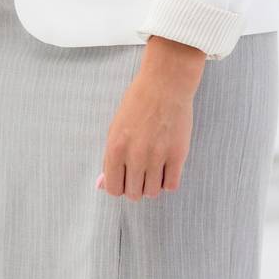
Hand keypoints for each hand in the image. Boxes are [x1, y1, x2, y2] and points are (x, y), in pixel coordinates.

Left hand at [98, 46, 202, 199]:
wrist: (165, 84)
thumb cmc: (137, 103)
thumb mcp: (115, 128)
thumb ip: (109, 159)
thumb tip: (101, 186)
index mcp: (115, 148)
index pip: (113, 189)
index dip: (119, 187)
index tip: (125, 178)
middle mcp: (135, 155)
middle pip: (134, 193)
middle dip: (136, 186)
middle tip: (140, 171)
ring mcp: (157, 156)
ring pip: (153, 192)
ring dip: (152, 185)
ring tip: (154, 168)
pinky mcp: (178, 155)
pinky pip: (171, 185)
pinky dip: (168, 181)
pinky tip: (166, 166)